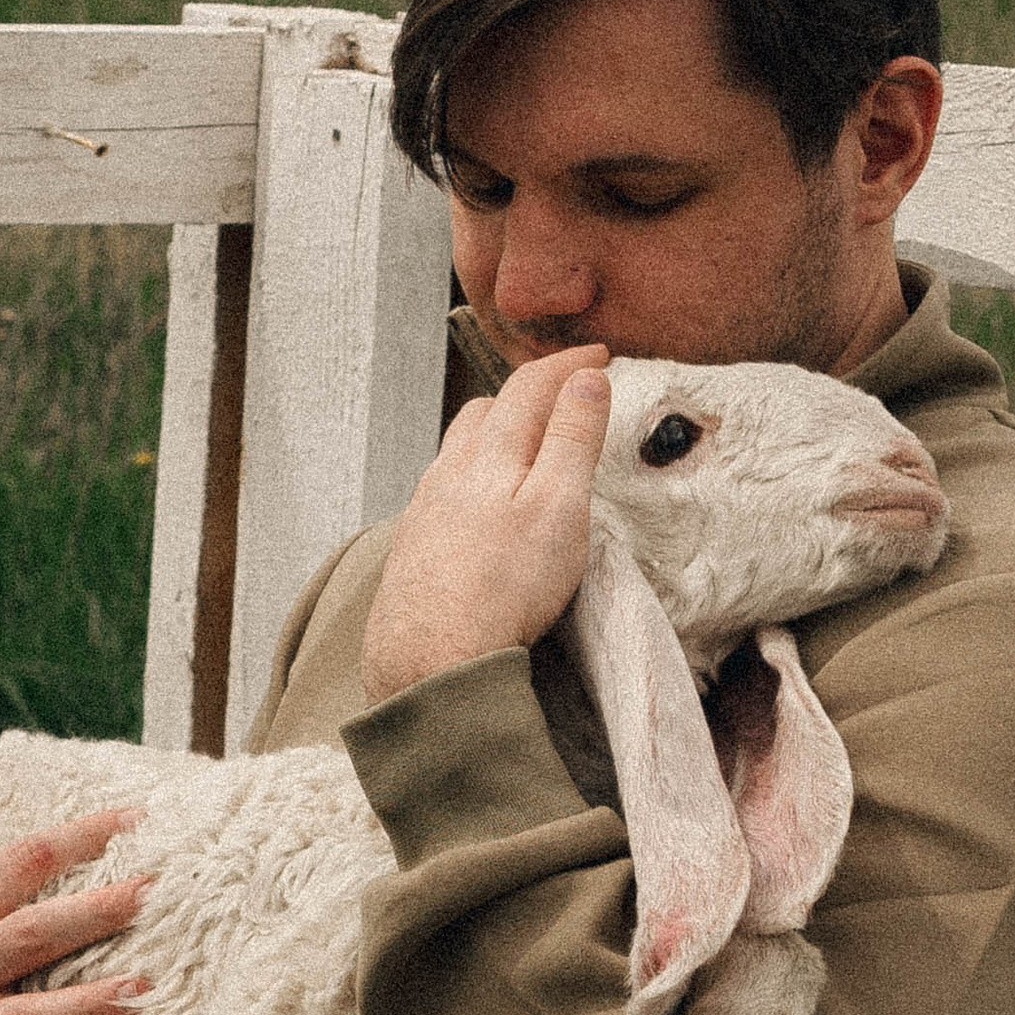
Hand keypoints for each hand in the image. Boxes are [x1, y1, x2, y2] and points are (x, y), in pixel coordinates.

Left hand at [359, 348, 610, 705]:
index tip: (599, 355)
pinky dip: (471, 476)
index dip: (567, 365)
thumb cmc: (502, 588)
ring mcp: (425, 510)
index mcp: (488, 454)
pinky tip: (481, 505)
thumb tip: (585, 379)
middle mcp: (448, 472)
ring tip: (523, 444)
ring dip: (493, 433)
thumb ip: (572, 439)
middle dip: (526, 393)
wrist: (430, 659)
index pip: (529, 387)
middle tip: (563, 395)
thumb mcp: (559, 507)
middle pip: (485, 411)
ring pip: (458, 450)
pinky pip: (442, 491)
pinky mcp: (415, 547)